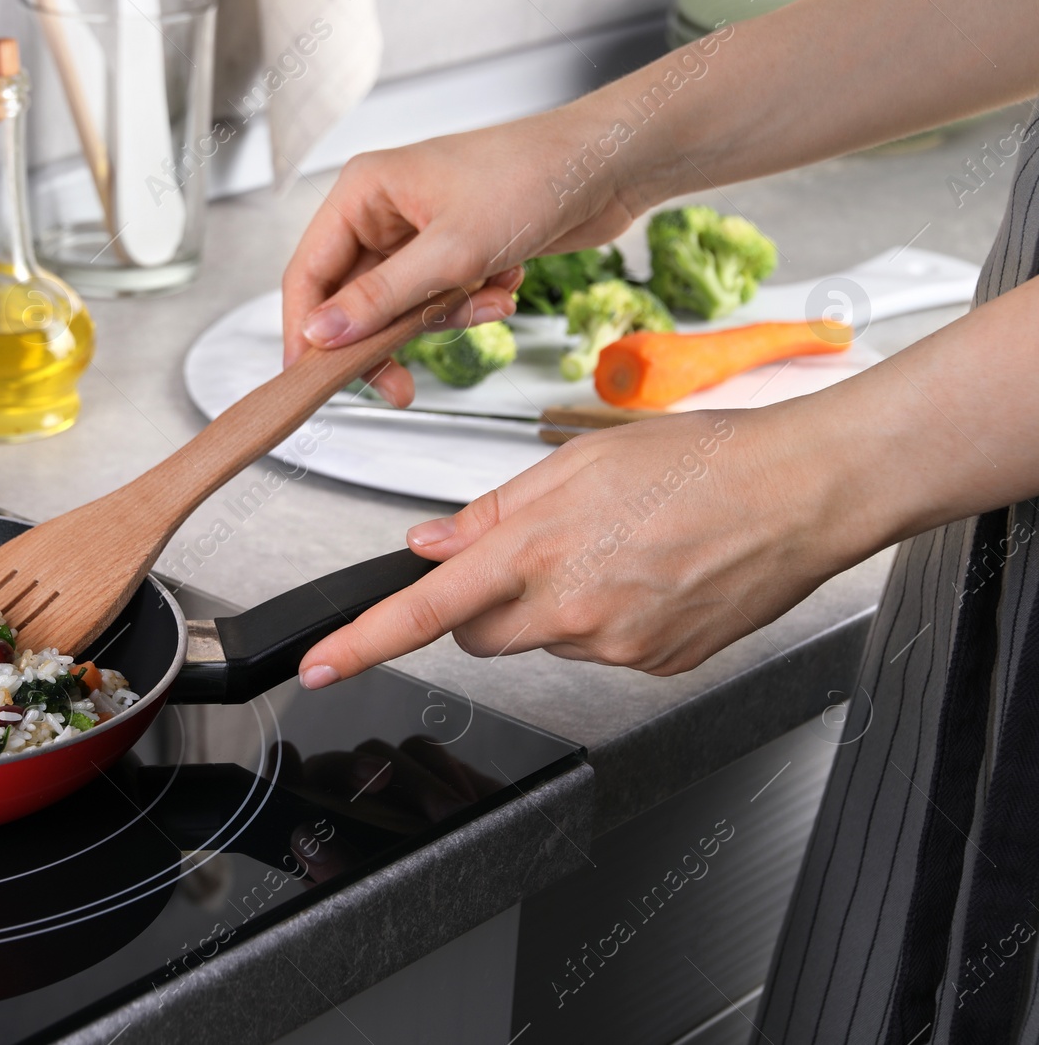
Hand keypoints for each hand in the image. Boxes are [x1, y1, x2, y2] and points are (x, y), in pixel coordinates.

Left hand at [271, 737, 500, 882]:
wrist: (480, 890)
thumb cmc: (424, 908)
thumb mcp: (379, 900)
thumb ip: (339, 875)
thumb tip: (305, 837)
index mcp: (324, 839)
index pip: (289, 799)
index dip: (283, 776)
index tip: (287, 759)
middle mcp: (349, 806)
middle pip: (332, 766)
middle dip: (352, 767)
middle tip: (381, 778)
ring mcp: (389, 785)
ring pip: (381, 752)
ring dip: (415, 780)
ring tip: (449, 817)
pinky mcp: (426, 769)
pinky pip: (423, 751)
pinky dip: (444, 772)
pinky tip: (465, 805)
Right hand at [280, 111, 651, 404]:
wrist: (608, 164)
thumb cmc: (533, 178)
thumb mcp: (452, 252)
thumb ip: (382, 299)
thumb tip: (322, 334)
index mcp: (363, 192)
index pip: (307, 273)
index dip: (305, 330)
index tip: (310, 380)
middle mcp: (382, 211)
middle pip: (352, 299)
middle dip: (387, 339)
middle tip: (400, 387)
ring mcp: (419, 233)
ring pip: (400, 308)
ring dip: (443, 319)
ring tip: (490, 304)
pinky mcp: (454, 251)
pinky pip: (438, 302)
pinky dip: (471, 306)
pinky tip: (506, 284)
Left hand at [296, 405, 871, 683]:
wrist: (803, 493)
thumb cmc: (702, 460)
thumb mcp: (578, 462)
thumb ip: (493, 512)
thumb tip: (430, 545)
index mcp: (539, 549)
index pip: (426, 610)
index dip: (365, 642)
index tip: (322, 665)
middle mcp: (571, 609)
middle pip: (479, 635)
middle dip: (482, 605)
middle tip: (535, 553)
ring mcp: (616, 646)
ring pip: (542, 641)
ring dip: (552, 606)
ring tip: (617, 550)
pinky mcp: (654, 666)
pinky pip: (598, 650)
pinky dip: (605, 619)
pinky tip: (648, 577)